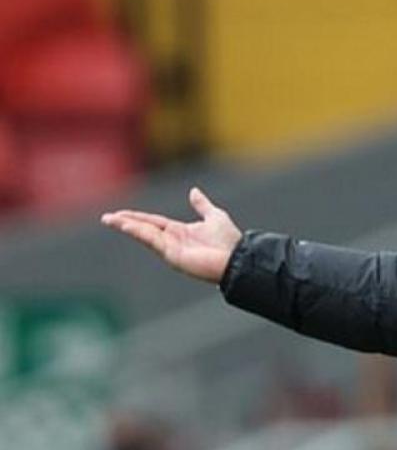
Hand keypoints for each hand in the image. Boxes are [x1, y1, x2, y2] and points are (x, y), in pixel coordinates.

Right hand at [101, 187, 242, 283]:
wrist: (237, 258)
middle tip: (106, 218)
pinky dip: (140, 233)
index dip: (137, 217)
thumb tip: (194, 191)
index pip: (153, 222)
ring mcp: (171, 249)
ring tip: (111, 220)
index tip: (120, 213)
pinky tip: (128, 226)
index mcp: (180, 231)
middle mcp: (172, 240)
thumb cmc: (229, 241)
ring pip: (145, 234)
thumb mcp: (214, 216)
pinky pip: (154, 241)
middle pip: (144, 228)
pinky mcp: (173, 255)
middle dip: (126, 222)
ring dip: (128, 226)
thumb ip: (202, 205)